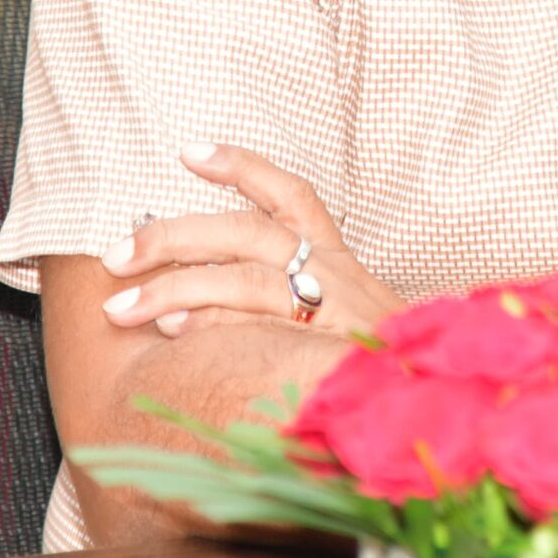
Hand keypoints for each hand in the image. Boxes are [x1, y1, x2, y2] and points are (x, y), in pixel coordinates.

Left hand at [97, 144, 402, 342]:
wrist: (441, 406)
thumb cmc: (379, 368)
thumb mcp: (350, 322)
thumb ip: (290, 305)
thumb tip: (191, 309)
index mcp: (340, 261)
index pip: (291, 196)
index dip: (242, 168)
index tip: (189, 151)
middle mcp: (337, 275)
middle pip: (247, 232)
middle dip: (174, 237)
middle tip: (116, 252)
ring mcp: (334, 311)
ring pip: (244, 278)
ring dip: (175, 287)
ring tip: (123, 305)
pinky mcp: (327, 349)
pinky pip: (258, 328)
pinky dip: (211, 327)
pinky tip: (173, 332)